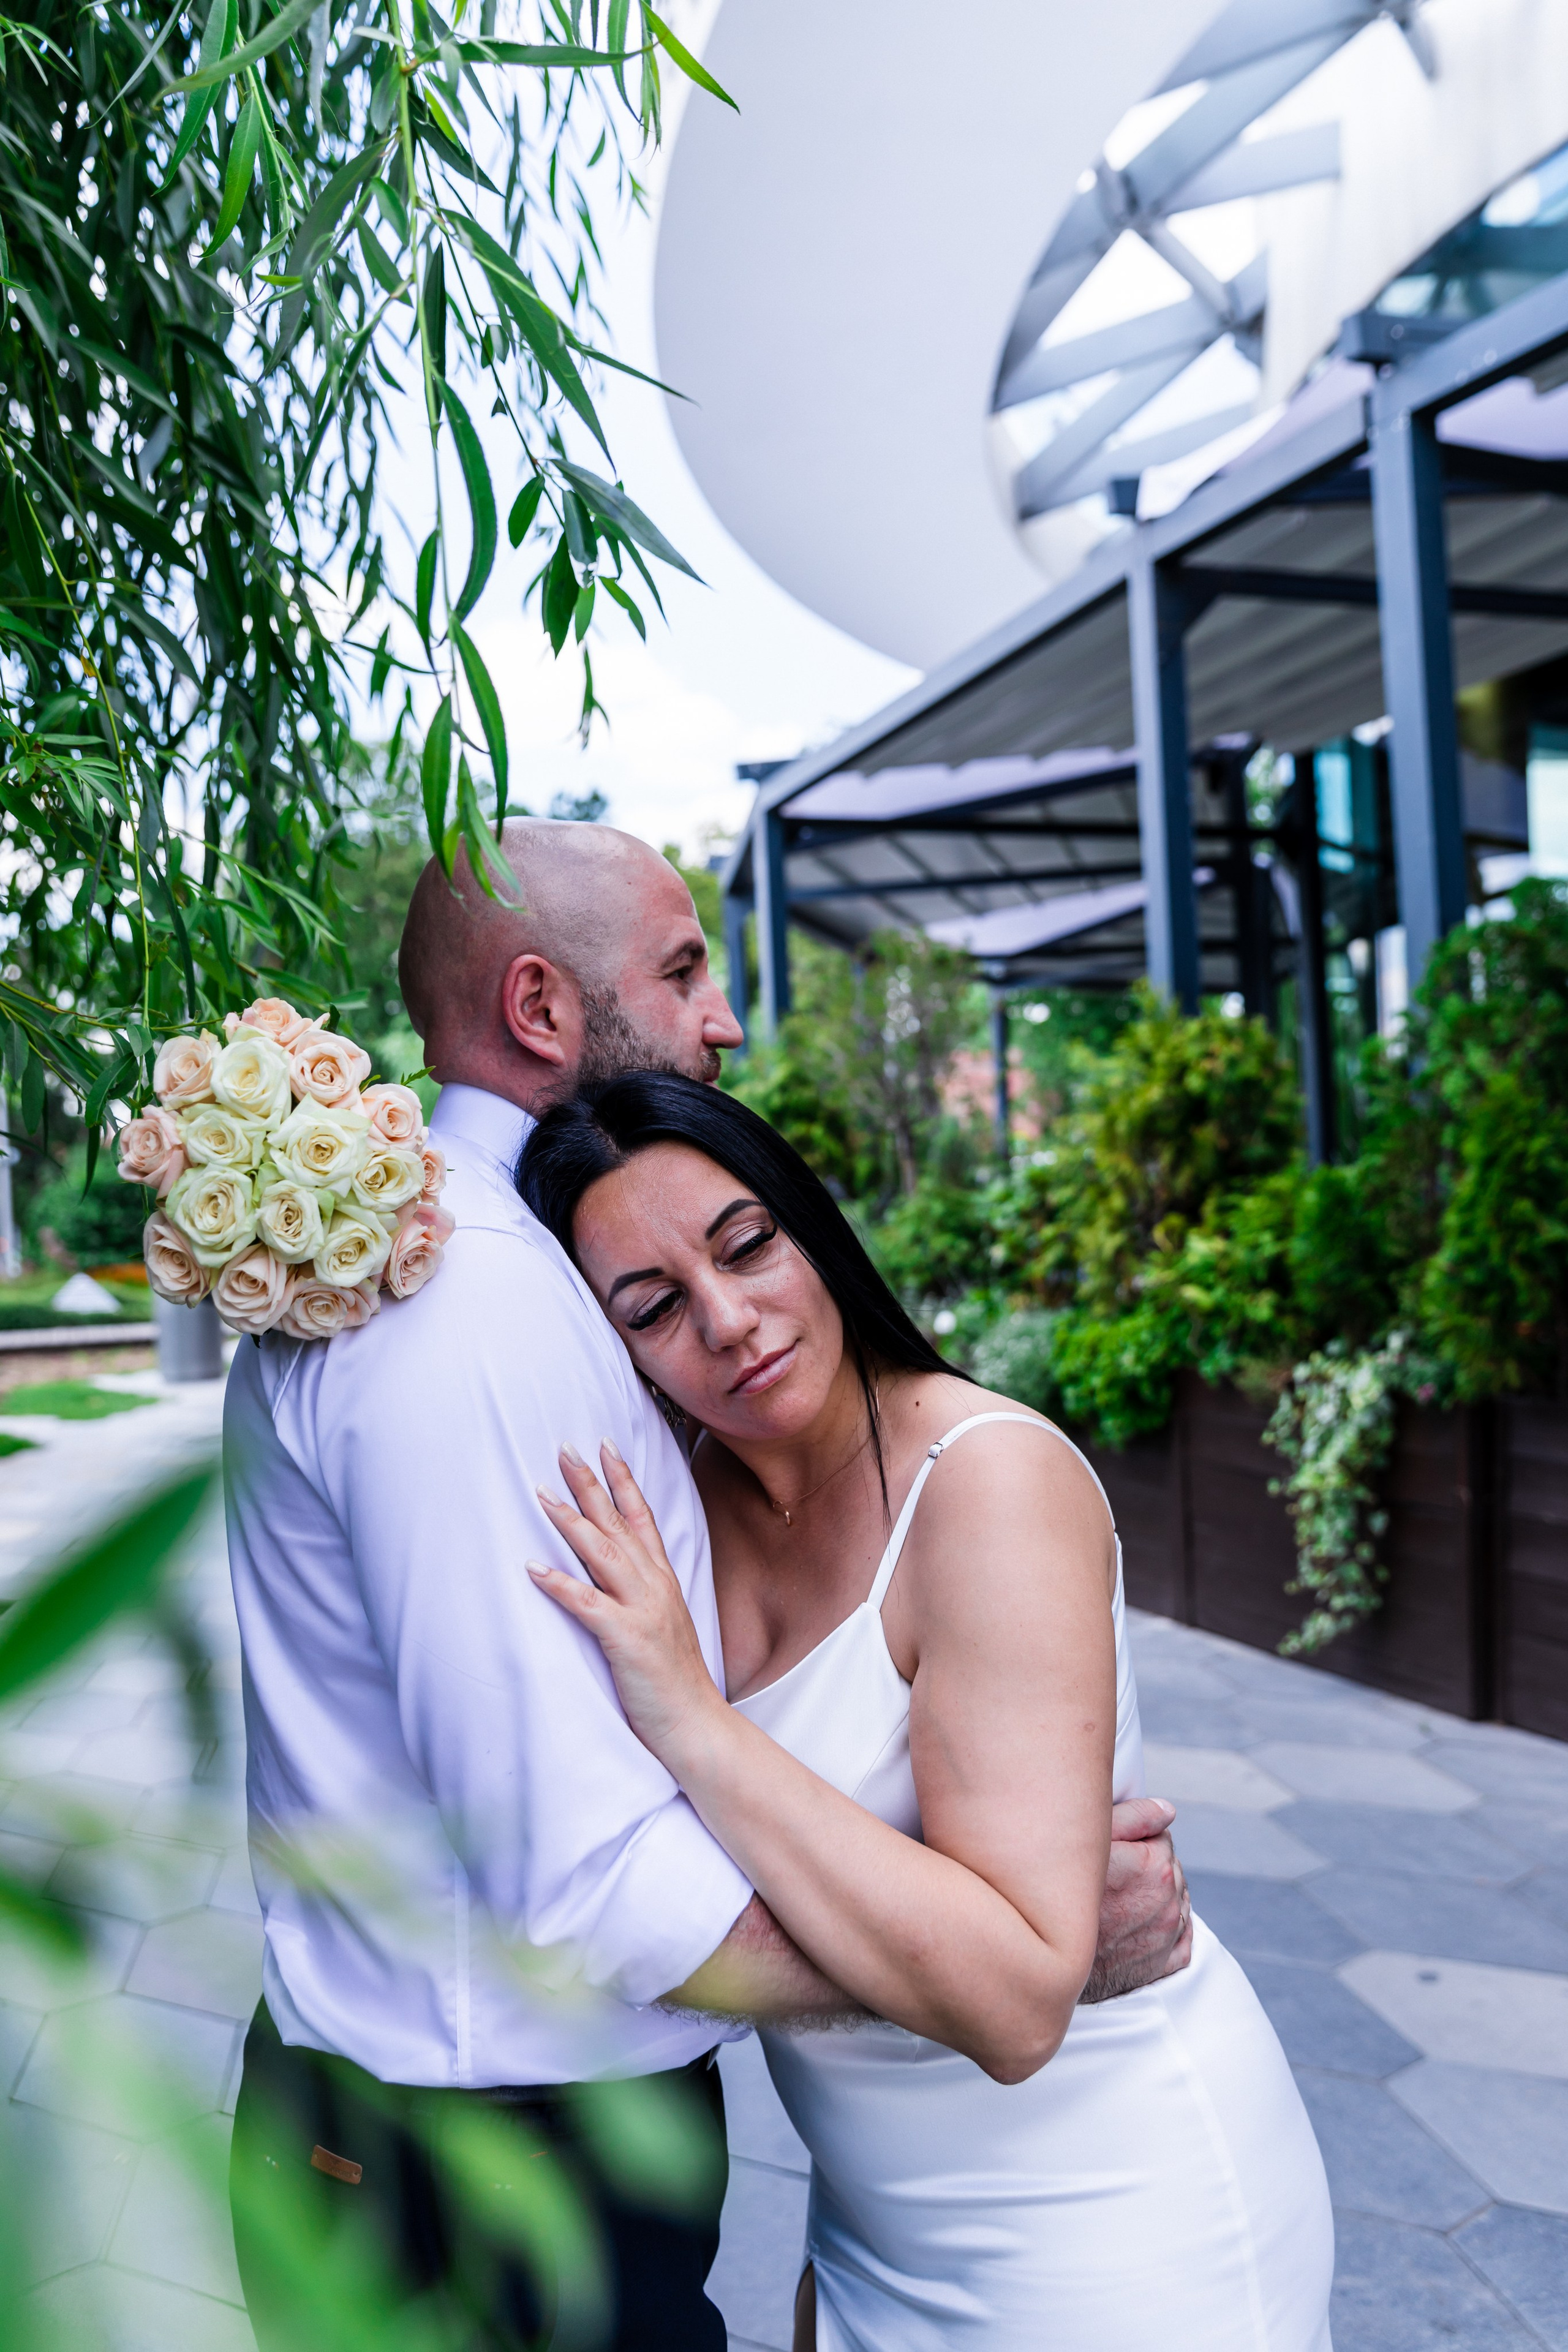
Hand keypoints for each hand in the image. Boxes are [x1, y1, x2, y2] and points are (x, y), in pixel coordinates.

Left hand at [529, 1441, 725, 1770]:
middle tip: (565, 1448)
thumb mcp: (662, 1625)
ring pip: (602, 1553)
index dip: (623, 1480)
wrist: (696, 1725)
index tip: (605, 1446)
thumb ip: (643, 1594)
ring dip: (570, 1521)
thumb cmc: (674, 1680)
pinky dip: (560, 1584)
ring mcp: (642, 1611)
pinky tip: (533, 1567)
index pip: (642, 1518)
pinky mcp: (626, 1639)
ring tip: (542, 1493)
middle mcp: (654, 1587)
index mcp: (662, 1582)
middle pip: (617, 1524)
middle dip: (591, 1484)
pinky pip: (587, 1604)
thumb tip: (615, 1574)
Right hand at [1078, 1797, 1191, 2003]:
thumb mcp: (1088, 1839)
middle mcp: (1168, 1900)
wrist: (1047, 1954)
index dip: (1138, 1840)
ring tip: (1124, 1898)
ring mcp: (1167, 1934)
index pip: (1162, 1837)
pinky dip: (1171, 1930)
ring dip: (1158, 1896)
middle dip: (1149, 1867)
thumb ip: (1134, 1816)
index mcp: (1155, 1866)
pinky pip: (1182, 1940)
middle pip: (1170, 1868)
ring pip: (1177, 1900)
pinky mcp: (1163, 1962)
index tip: (1117, 1849)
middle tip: (1116, 1873)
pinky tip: (1145, 1923)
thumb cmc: (1061, 1893)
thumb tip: (1168, 1810)